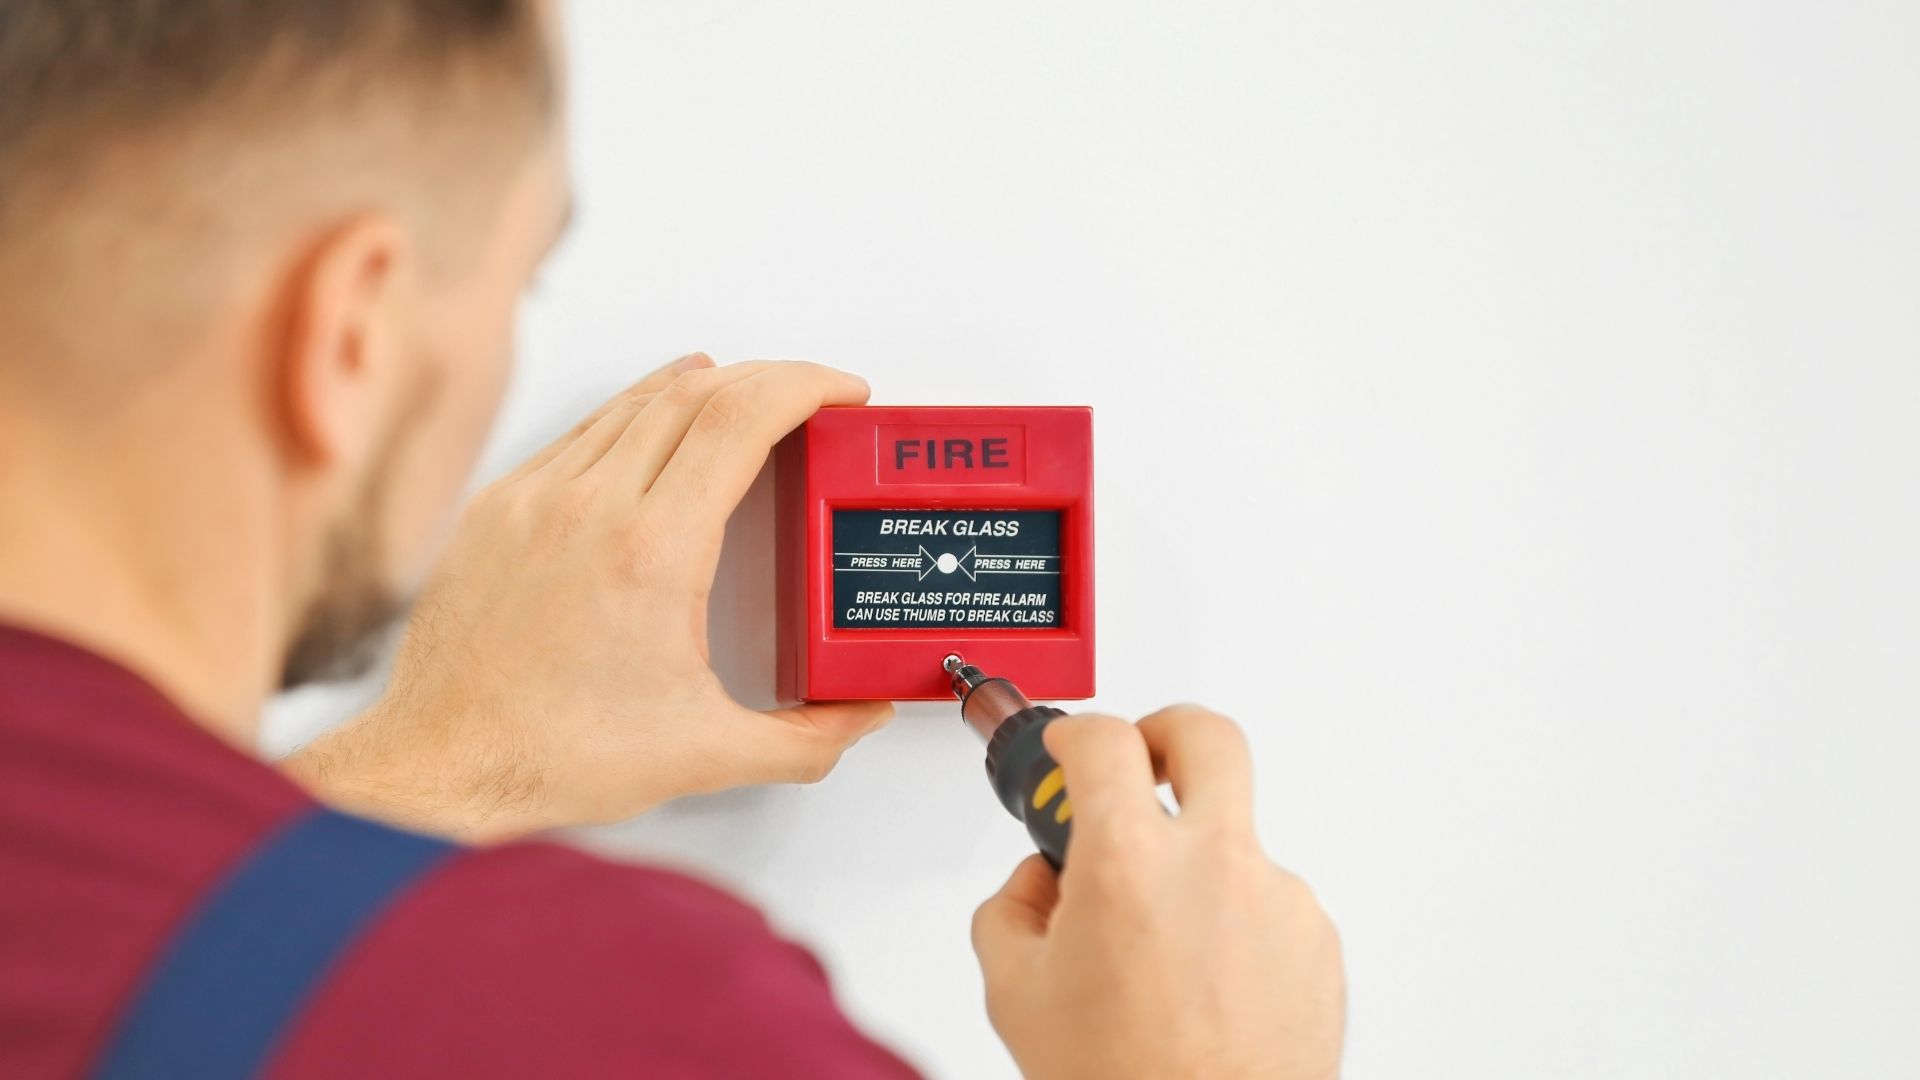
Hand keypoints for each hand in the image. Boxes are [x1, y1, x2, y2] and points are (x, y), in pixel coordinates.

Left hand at [285, 355, 892, 839]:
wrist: (440, 770)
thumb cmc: (551, 756)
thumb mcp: (706, 755)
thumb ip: (805, 740)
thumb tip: (862, 715)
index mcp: (652, 551)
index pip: (741, 417)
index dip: (805, 385)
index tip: (842, 390)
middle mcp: (590, 506)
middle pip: (696, 392)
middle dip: (768, 379)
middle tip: (811, 398)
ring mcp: (535, 499)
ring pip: (634, 401)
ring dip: (702, 387)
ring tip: (746, 397)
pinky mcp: (498, 509)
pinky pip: (581, 432)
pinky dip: (636, 414)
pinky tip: (656, 428)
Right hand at [972, 707, 1345, 1079]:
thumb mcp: (1017, 994)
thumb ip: (1014, 910)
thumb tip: (1041, 883)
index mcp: (1129, 863)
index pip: (1105, 741)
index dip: (1077, 735)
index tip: (1071, 749)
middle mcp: (1214, 864)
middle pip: (1209, 737)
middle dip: (1168, 735)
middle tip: (1144, 763)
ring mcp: (1278, 898)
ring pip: (1235, 841)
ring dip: (1197, 869)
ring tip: (1162, 954)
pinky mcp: (1317, 939)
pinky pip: (1267, 903)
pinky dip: (1233, 926)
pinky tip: (1203, 987)